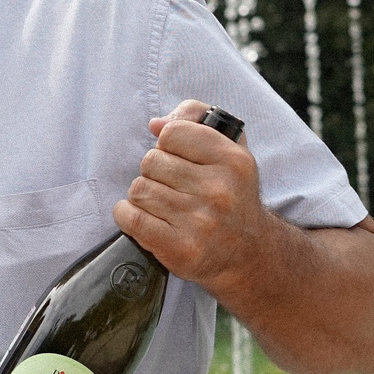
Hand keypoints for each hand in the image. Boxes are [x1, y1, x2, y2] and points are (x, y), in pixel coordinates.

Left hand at [113, 99, 270, 291]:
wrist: (247, 253)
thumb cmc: (231, 195)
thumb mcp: (229, 150)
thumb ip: (195, 121)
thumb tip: (156, 123)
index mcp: (233, 161)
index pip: (172, 132)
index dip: (167, 144)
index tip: (178, 157)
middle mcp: (219, 191)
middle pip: (150, 161)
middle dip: (154, 172)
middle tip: (172, 186)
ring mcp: (200, 222)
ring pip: (138, 189)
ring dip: (143, 196)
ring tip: (163, 205)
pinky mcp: (180, 248)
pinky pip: (131, 217)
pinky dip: (126, 215)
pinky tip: (144, 218)